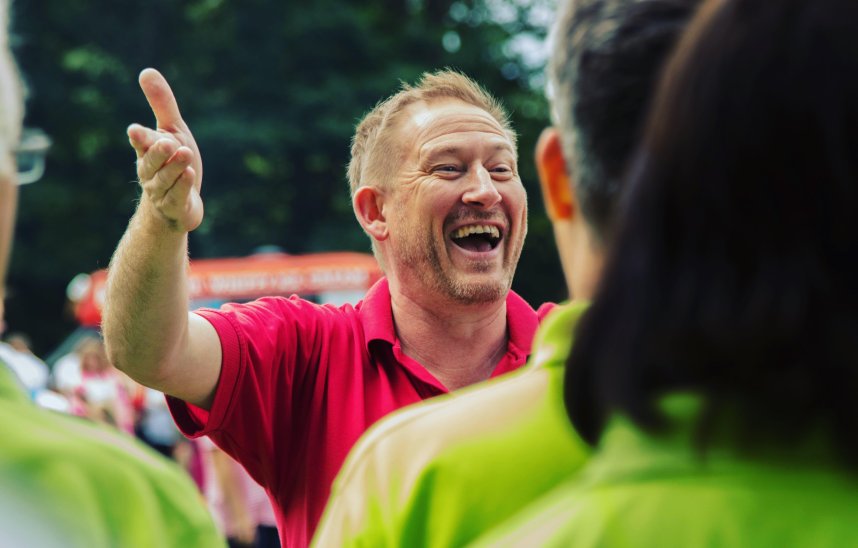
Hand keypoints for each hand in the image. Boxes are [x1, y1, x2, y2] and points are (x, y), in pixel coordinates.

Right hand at [128, 68, 203, 231]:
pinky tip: (189, 174)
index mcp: (147, 151)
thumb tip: (146, 71)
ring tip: (185, 153)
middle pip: (152, 162)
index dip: (140, 138)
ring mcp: (161, 191)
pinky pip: (177, 196)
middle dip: (158, 152)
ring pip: (165, 179)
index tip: (135, 130)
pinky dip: (182, 186)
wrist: (179, 204)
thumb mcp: (172, 130)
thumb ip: (161, 105)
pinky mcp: (175, 206)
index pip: (142, 143)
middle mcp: (150, 172)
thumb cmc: (173, 162)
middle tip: (167, 142)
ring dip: (175, 167)